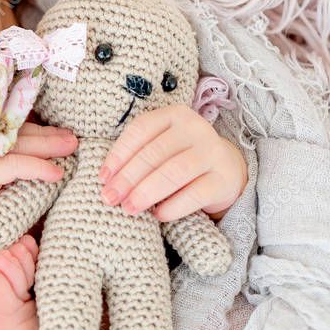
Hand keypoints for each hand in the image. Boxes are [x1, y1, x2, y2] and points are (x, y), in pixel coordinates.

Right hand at [0, 108, 78, 258]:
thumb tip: (27, 169)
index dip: (24, 119)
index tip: (50, 124)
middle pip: (12, 129)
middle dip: (45, 132)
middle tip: (71, 137)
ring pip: (16, 143)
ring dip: (49, 144)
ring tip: (72, 147)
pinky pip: (13, 165)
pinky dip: (38, 167)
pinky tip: (56, 173)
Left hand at [98, 103, 245, 221]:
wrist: (226, 170)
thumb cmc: (180, 157)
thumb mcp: (160, 146)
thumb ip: (138, 155)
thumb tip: (107, 180)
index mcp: (174, 114)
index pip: (140, 130)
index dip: (118, 154)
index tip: (103, 177)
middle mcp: (195, 129)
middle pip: (154, 153)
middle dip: (128, 178)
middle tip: (110, 197)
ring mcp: (212, 153)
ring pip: (174, 172)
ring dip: (146, 192)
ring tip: (128, 207)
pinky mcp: (224, 179)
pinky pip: (195, 194)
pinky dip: (173, 206)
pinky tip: (157, 215)